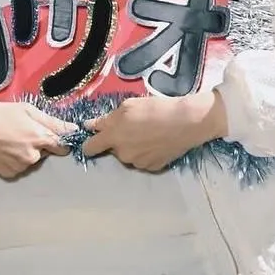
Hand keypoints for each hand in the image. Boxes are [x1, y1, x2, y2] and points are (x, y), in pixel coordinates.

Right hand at [0, 101, 73, 178]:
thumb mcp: (25, 109)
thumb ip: (52, 121)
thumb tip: (74, 130)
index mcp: (40, 138)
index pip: (63, 145)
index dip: (60, 139)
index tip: (54, 135)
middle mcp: (33, 157)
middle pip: (46, 152)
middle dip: (39, 143)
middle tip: (21, 131)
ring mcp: (21, 167)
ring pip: (32, 160)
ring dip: (26, 151)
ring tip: (8, 139)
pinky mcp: (9, 174)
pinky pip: (19, 167)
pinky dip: (14, 159)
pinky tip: (2, 149)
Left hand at [81, 90, 227, 171]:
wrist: (185, 122)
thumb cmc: (154, 109)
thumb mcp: (127, 106)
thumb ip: (106, 119)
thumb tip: (90, 126)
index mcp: (113, 137)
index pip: (90, 148)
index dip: (89, 143)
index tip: (92, 139)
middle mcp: (122, 154)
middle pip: (112, 149)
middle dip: (116, 140)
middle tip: (131, 127)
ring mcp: (138, 163)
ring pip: (128, 154)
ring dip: (131, 146)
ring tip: (147, 132)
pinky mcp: (152, 168)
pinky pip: (142, 160)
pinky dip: (145, 153)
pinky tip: (155, 141)